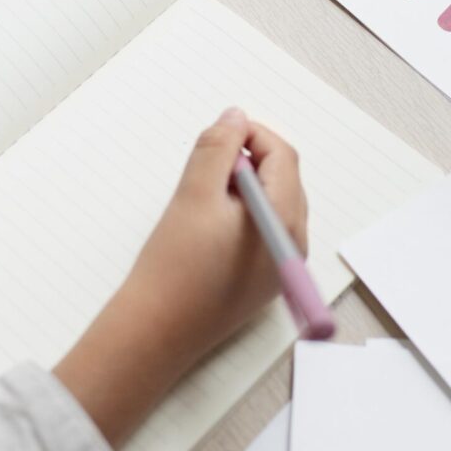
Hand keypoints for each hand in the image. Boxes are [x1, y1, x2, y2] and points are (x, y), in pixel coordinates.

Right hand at [54, 108, 308, 448]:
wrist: (155, 332)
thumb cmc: (173, 266)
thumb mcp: (194, 194)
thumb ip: (218, 149)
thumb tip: (236, 117)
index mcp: (285, 219)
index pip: (283, 157)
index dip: (252, 135)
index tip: (219, 134)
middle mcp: (295, 244)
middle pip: (283, 180)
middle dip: (248, 161)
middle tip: (206, 167)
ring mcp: (280, 266)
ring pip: (272, 205)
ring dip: (242, 188)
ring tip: (202, 197)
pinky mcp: (262, 282)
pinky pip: (262, 232)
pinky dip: (240, 215)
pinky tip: (206, 226)